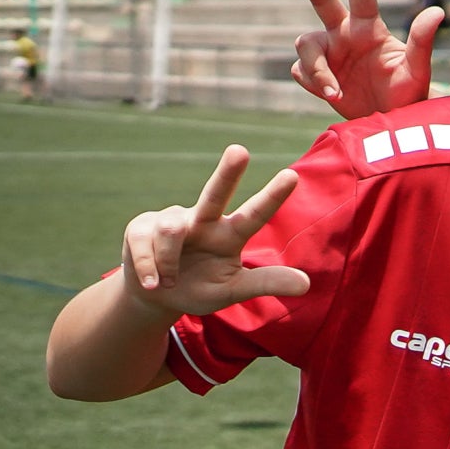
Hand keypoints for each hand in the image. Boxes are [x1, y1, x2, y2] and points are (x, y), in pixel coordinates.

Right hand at [119, 146, 309, 316]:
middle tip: (240, 151)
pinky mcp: (142, 225)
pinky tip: (152, 282)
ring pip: (172, 232)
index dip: (272, 197)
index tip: (292, 175)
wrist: (154, 298)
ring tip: (169, 282)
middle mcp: (204, 220)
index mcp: (230, 235)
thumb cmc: (198, 289)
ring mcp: (172, 220)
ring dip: (169, 264)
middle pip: (215, 194)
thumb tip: (307, 284)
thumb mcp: (231, 291)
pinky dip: (149, 270)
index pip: (254, 215)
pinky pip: (145, 245)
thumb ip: (264, 283)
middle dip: (227, 173)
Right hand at [284, 0, 440, 117]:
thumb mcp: (418, 71)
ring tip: (335, 93)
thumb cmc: (408, 96)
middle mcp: (345, 34)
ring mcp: (329, 53)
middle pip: (321, 0)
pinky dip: (315, 85)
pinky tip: (333, 95)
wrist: (389, 126)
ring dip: (317, 70)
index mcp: (370, 28)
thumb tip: (438, 10)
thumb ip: (423, 42)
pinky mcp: (315, 74)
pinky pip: (301, 72)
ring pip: (305, 45)